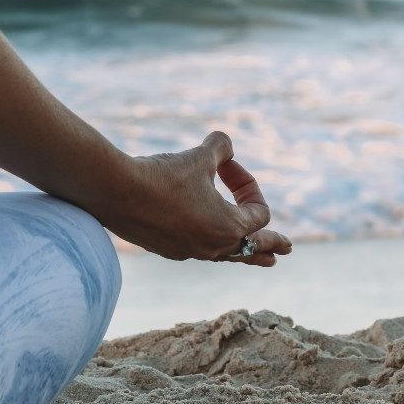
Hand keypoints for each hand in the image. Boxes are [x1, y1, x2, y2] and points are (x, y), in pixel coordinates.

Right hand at [96, 131, 291, 266]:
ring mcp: (190, 252)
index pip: (258, 212)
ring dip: (245, 252)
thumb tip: (226, 145)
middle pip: (253, 249)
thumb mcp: (199, 156)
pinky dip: (211, 243)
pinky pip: (199, 250)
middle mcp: (213, 247)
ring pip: (227, 256)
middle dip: (271, 244)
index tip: (226, 164)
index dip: (248, 184)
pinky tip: (208, 242)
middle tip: (287, 249)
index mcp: (229, 228)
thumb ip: (221, 148)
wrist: (116, 193)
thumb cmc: (163, 175)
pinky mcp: (168, 249)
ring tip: (263, 259)